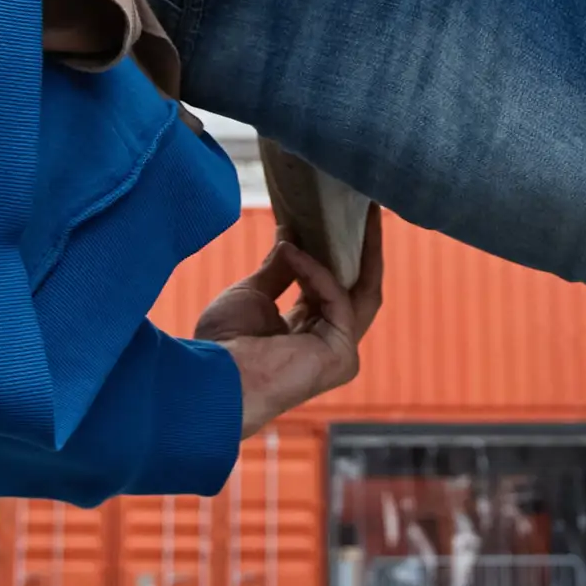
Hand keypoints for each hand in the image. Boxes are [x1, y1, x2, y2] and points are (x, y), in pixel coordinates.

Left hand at [195, 218, 382, 433]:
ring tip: (368, 212)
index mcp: (303, 333)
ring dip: (367, 251)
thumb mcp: (253, 294)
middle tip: (369, 208)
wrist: (216, 376)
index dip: (328, 251)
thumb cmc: (225, 344)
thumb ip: (278, 269)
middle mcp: (326, 343)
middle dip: (365, 248)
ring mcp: (338, 352)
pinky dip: (316, 272)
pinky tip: (293, 251)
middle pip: (358, 288)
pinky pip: (337, 300)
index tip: (323, 217)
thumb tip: (288, 237)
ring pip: (364, 293)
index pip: (328, 287)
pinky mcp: (341, 355)